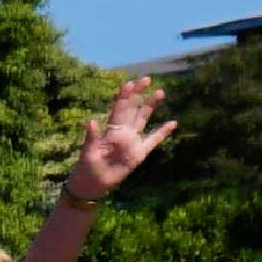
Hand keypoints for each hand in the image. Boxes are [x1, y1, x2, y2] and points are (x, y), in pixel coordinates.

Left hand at [59, 74, 170, 209]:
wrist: (94, 183)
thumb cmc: (87, 167)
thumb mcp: (88, 152)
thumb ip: (92, 137)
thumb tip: (90, 120)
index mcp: (110, 130)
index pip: (119, 109)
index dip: (124, 96)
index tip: (129, 83)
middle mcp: (122, 132)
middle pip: (132, 108)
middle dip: (138, 93)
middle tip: (146, 78)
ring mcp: (132, 141)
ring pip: (143, 119)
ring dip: (151, 106)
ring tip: (160, 91)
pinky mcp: (139, 153)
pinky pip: (154, 140)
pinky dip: (163, 132)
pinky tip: (173, 123)